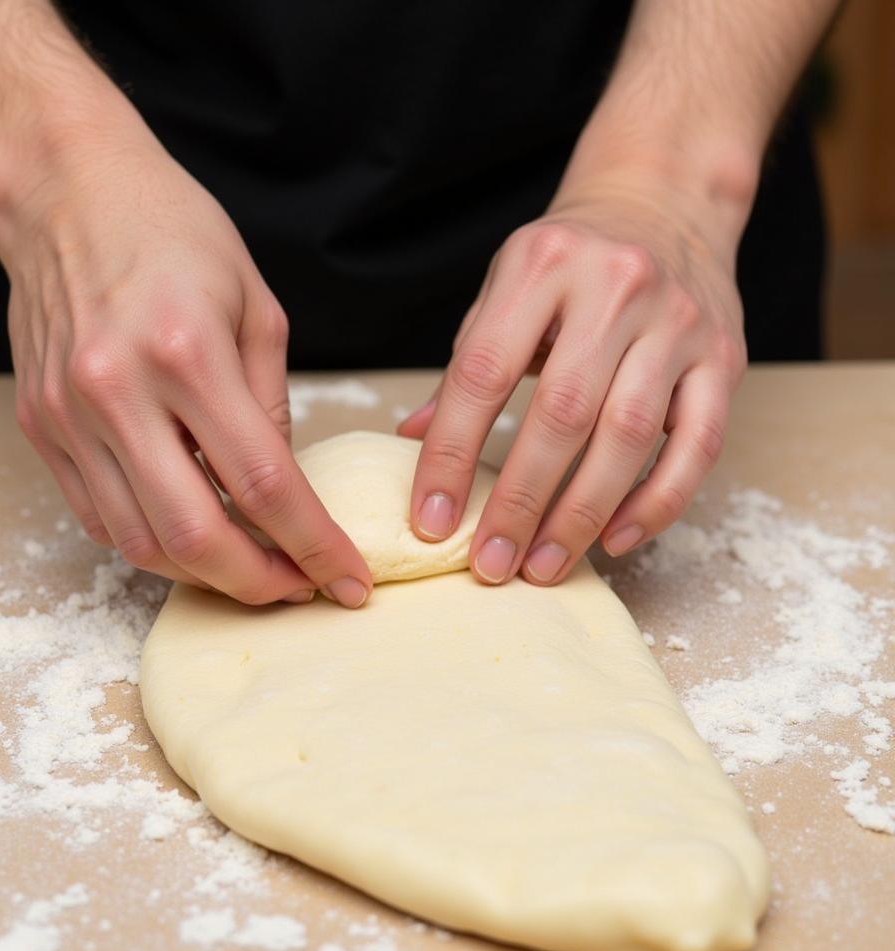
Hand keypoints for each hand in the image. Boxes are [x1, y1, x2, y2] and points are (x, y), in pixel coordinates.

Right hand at [0, 128, 370, 606]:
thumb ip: (271, 405)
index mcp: (186, 354)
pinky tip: (190, 536)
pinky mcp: (42, 427)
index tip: (347, 581)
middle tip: (299, 588)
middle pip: (195, 535)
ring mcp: (69, 417)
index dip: (313, 546)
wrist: (64, 191)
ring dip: (203, 574)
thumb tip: (280, 490)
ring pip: (140, 542)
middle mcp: (117, 393)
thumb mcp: (256, 307)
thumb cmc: (172, 233)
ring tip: (250, 567)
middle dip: (258, 583)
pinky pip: (99, 518)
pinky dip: (152, 544)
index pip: (263, 484)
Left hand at [399, 179, 746, 585]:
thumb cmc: (569, 261)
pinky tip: (616, 539)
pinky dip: (658, 501)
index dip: (450, 453)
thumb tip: (413, 439)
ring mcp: (677, 321)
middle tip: (491, 564)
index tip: (430, 520)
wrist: (664, 199)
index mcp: (540, 265)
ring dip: (581, 513)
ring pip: (629, 434)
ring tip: (542, 565)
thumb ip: (467, 363)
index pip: (483, 372)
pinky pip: (698, 444)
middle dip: (519, 500)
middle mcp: (614, 287)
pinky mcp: (724, 356)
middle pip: (561, 413)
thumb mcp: (504, 289)